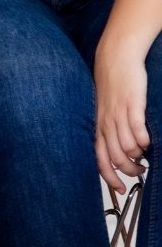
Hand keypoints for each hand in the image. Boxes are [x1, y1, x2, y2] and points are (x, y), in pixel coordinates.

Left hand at [95, 51, 150, 192]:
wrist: (116, 57)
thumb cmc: (112, 85)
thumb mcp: (104, 110)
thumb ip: (110, 129)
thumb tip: (121, 150)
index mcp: (98, 126)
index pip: (100, 159)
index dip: (109, 177)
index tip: (119, 189)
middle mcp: (105, 122)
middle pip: (115, 158)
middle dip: (129, 171)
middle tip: (140, 171)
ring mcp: (118, 114)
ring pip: (127, 147)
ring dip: (138, 157)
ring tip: (145, 156)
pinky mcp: (132, 104)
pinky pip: (137, 129)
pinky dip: (143, 140)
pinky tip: (148, 141)